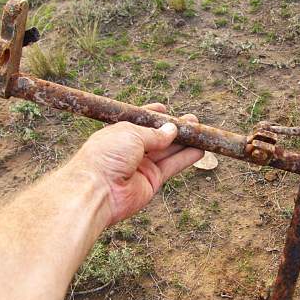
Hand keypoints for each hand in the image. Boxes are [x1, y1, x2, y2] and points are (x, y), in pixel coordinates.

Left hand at [67, 103, 203, 225]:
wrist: (97, 190)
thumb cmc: (106, 156)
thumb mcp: (131, 134)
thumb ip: (154, 133)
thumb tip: (171, 130)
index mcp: (120, 133)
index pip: (139, 121)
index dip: (153, 115)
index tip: (165, 109)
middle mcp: (131, 149)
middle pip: (158, 137)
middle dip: (175, 128)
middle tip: (193, 121)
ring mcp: (142, 166)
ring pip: (168, 151)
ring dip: (185, 142)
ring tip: (202, 134)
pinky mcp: (152, 181)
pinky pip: (172, 166)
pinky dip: (186, 158)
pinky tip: (200, 151)